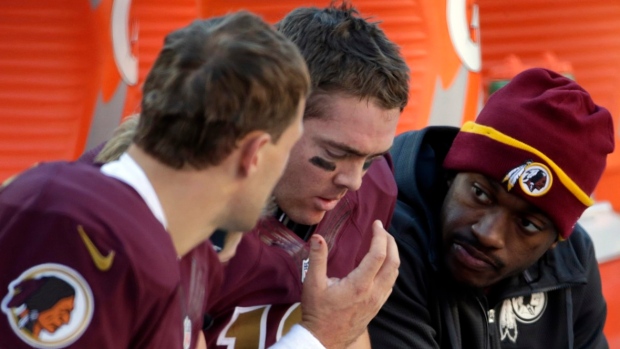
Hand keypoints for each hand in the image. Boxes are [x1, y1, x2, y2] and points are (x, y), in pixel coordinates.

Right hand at [299, 220, 399, 348]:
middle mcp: (373, 292)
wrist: (324, 339)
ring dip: (393, 255)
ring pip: (395, 274)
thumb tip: (318, 237)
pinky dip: (390, 269)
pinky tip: (381, 265)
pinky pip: (391, 284)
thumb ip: (317, 258)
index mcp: (359, 284)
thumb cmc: (318, 312)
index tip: (376, 224)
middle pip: (393, 262)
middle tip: (383, 230)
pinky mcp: (377, 306)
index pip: (378, 254)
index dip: (380, 236)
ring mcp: (377, 300)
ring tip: (384, 243)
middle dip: (391, 242)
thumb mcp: (313, 284)